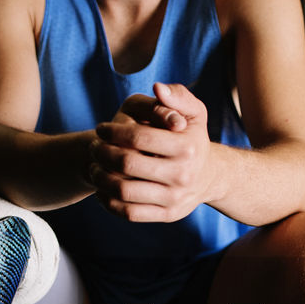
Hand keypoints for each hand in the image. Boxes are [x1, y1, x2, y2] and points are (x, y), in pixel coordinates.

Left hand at [88, 82, 213, 221]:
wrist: (210, 176)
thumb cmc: (193, 138)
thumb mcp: (194, 113)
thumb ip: (177, 96)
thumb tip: (157, 88)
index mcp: (187, 147)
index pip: (139, 137)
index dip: (113, 131)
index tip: (101, 128)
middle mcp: (182, 175)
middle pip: (127, 164)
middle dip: (102, 153)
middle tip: (94, 147)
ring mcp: (174, 198)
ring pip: (124, 191)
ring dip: (101, 177)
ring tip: (94, 166)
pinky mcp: (167, 215)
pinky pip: (129, 213)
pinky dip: (108, 202)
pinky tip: (102, 189)